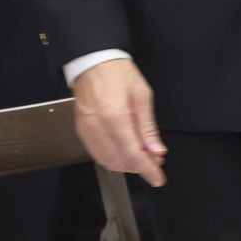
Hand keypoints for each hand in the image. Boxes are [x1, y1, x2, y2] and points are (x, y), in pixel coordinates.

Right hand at [71, 58, 167, 186]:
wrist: (94, 62)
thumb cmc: (118, 73)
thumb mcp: (142, 96)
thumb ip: (148, 128)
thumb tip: (157, 151)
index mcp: (116, 118)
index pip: (134, 155)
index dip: (148, 170)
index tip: (158, 178)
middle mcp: (98, 128)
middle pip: (121, 162)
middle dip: (139, 167)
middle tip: (155, 161)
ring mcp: (87, 131)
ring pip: (108, 162)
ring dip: (126, 165)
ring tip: (142, 155)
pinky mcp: (81, 131)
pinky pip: (97, 154)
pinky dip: (112, 158)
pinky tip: (124, 152)